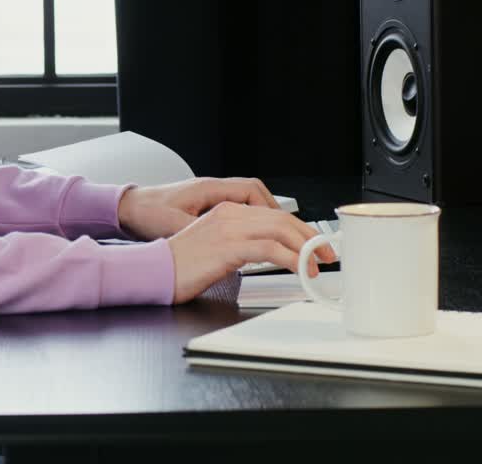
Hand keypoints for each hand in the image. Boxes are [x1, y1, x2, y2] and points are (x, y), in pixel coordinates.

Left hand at [117, 177, 280, 240]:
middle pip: (257, 195)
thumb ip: (196, 230)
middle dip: (277, 214)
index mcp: (207, 189)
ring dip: (265, 218)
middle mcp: (212, 190)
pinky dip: (251, 223)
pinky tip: (255, 238)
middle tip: (292, 234)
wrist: (128, 209)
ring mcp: (210, 198)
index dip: (269, 207)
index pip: (251, 190)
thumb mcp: (171, 224)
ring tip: (281, 238)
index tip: (281, 225)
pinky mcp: (205, 209)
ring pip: (249, 203)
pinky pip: (238, 211)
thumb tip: (220, 240)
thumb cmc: (145, 212)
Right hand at [165, 201, 338, 303]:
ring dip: (306, 249)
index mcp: (227, 211)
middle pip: (282, 219)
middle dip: (310, 237)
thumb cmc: (181, 264)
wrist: (155, 270)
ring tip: (316, 265)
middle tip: (326, 254)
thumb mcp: (216, 246)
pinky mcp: (228, 247)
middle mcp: (230, 214)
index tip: (315, 244)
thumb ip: (241, 243)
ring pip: (281, 231)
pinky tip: (300, 270)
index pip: (274, 214)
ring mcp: (229, 229)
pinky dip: (292, 259)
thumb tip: (269, 254)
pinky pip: (270, 250)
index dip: (300, 228)